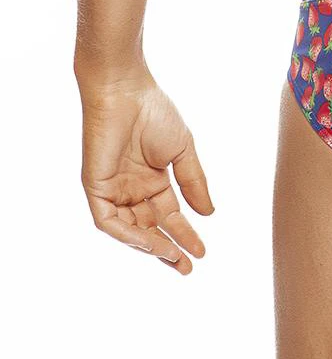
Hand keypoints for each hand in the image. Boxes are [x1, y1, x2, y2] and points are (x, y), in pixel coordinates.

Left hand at [79, 71, 214, 274]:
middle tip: (188, 266)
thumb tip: (209, 213)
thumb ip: (194, 182)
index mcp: (153, 178)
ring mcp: (114, 190)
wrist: (126, 92)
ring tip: (174, 257)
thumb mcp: (183, 151)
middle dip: (169, 248)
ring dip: (151, 246)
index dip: (185, 233)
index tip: (202, 251)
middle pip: (151, 227)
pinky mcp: (96, 188)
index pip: (169, 214)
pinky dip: (129, 234)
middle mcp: (132, 188)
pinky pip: (110, 221)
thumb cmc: (155, 113)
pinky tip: (150, 241)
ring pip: (130, 230)